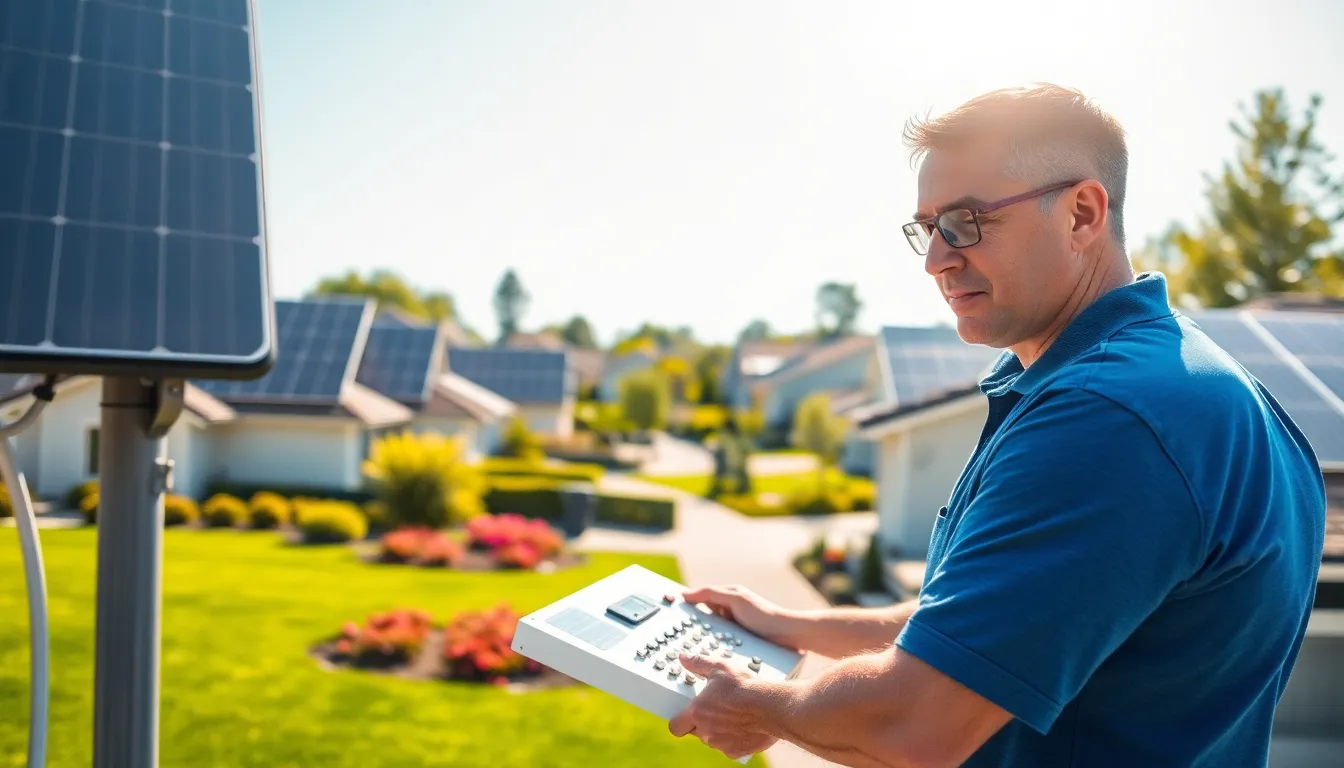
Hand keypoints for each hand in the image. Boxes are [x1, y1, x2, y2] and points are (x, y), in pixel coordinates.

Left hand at [669, 653, 779, 759]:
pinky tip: (742, 725)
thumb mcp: (720, 667)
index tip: (686, 714)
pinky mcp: (734, 752)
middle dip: (701, 722)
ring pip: (711, 739)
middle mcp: (705, 731)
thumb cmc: (745, 688)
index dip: (679, 720)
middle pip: (694, 731)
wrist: (771, 706)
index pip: (675, 726)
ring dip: (717, 730)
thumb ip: (698, 663)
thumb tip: (683, 658)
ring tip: (731, 714)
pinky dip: (732, 738)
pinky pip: (727, 747)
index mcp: (697, 712)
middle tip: (715, 708)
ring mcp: (719, 743)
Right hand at [681, 584, 801, 650]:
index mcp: (727, 596)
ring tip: (685, 643)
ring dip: (699, 635)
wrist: (788, 635)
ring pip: (709, 629)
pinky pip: (719, 641)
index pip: (700, 595)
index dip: (684, 599)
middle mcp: (729, 610)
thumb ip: (711, 593)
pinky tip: (704, 652)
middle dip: (688, 620)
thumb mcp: (735, 599)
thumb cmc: (764, 615)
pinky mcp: (738, 641)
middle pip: (702, 614)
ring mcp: (733, 626)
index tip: (666, 602)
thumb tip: (687, 594)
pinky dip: (710, 645)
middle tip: (672, 629)